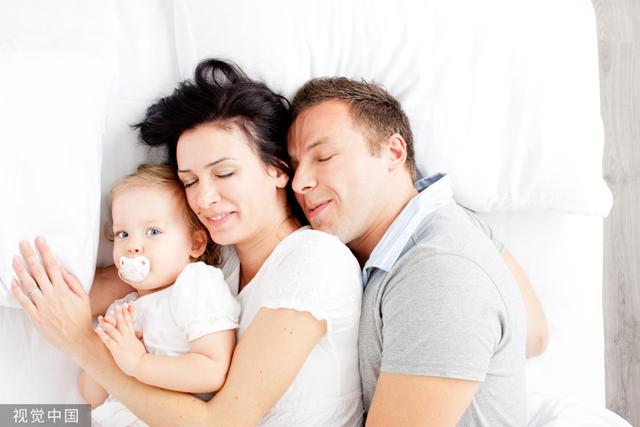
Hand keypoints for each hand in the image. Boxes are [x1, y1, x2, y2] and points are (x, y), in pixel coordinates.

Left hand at [11, 237, 92, 354]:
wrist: (77, 338)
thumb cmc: (81, 317)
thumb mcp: (83, 296)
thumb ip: (72, 281)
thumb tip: (61, 269)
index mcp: (63, 289)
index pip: (52, 265)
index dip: (45, 251)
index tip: (40, 240)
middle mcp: (51, 295)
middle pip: (37, 271)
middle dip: (29, 255)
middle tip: (23, 244)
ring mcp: (41, 306)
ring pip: (28, 284)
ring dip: (20, 270)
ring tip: (14, 258)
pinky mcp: (35, 316)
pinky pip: (23, 301)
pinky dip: (17, 291)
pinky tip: (13, 281)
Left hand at [96, 303, 146, 376]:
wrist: (142, 365)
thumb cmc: (142, 358)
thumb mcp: (140, 346)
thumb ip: (137, 339)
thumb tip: (139, 333)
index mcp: (132, 337)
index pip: (130, 323)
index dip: (127, 314)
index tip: (125, 307)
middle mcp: (127, 338)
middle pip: (122, 323)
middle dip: (118, 314)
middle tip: (115, 306)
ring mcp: (121, 343)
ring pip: (113, 330)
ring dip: (106, 323)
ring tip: (101, 317)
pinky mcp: (116, 350)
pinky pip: (108, 340)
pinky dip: (102, 335)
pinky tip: (98, 330)